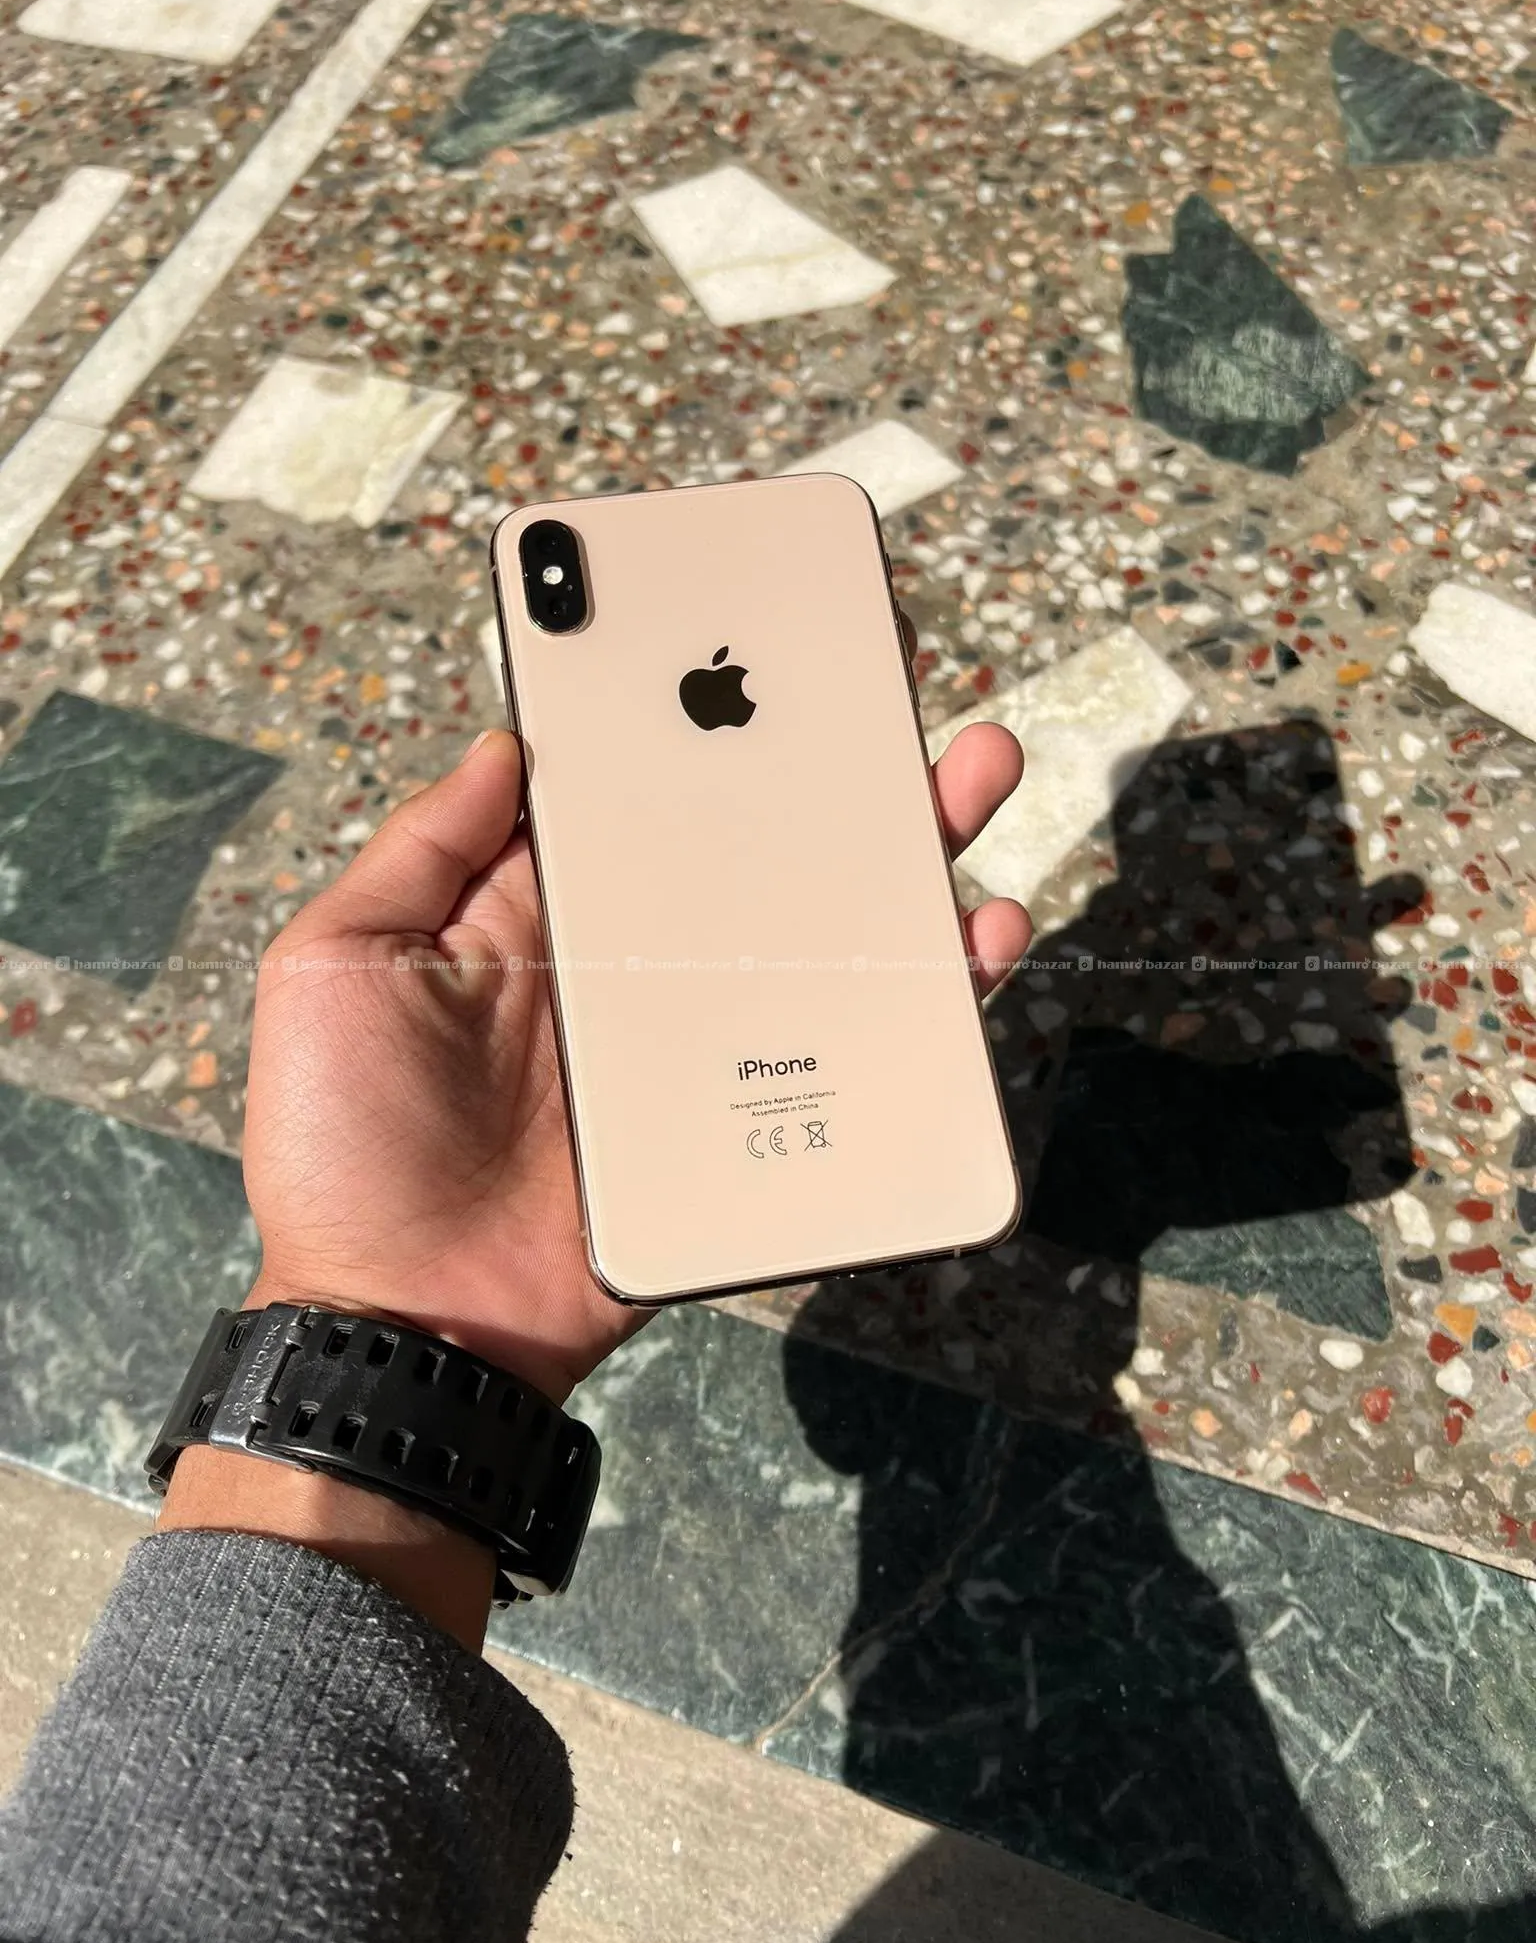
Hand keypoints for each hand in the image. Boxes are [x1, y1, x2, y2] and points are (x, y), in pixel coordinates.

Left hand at [163, 719, 1029, 1646]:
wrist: (413, 1317)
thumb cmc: (348, 1144)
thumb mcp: (339, 965)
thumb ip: (420, 850)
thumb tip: (508, 741)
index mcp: (546, 907)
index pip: (640, 783)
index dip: (696, 706)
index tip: (758, 625)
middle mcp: (643, 955)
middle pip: (760, 833)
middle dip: (833, 748)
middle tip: (895, 664)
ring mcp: (708, 1033)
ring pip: (833, 921)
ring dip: (910, 841)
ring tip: (972, 767)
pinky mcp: (759, 1111)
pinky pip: (863, 1040)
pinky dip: (931, 989)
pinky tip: (974, 934)